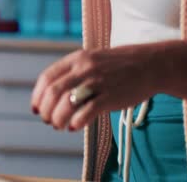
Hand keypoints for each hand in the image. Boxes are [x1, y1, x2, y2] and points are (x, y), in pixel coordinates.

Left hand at [30, 45, 168, 131]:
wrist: (150, 64)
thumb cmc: (118, 66)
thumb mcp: (91, 60)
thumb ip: (72, 73)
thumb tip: (51, 94)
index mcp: (76, 59)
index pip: (47, 78)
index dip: (38, 96)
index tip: (36, 108)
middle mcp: (84, 69)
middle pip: (54, 92)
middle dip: (46, 110)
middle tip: (47, 120)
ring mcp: (97, 82)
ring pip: (67, 103)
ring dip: (58, 118)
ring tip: (59, 126)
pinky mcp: (110, 96)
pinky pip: (87, 112)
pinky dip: (76, 122)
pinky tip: (74, 127)